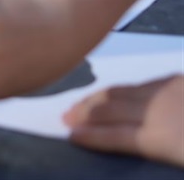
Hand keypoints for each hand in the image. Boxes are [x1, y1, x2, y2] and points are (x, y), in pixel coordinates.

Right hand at [64, 75, 183, 166]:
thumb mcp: (180, 160)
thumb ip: (152, 150)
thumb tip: (126, 141)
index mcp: (161, 139)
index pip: (115, 136)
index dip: (91, 137)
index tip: (71, 136)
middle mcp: (155, 110)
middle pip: (111, 110)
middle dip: (85, 115)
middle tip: (65, 118)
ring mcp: (164, 90)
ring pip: (120, 91)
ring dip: (96, 98)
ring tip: (79, 104)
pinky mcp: (175, 79)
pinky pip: (138, 84)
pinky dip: (120, 91)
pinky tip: (113, 94)